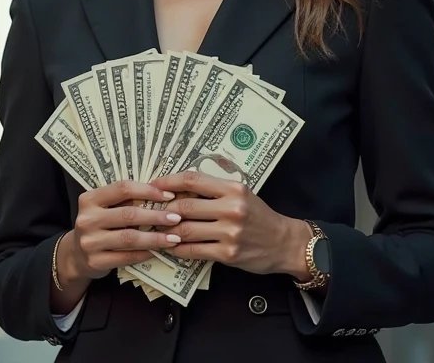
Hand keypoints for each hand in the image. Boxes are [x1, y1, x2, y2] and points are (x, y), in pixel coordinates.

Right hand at [59, 180, 183, 282]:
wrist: (76, 255)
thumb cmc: (99, 224)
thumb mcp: (105, 207)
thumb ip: (125, 199)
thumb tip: (163, 192)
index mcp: (89, 199)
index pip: (122, 188)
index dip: (148, 190)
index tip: (169, 195)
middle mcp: (86, 219)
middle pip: (128, 214)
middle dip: (156, 216)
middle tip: (176, 218)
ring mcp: (89, 242)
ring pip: (129, 238)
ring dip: (155, 237)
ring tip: (174, 237)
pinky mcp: (95, 261)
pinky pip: (126, 257)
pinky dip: (145, 253)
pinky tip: (158, 251)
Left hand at [150, 170, 312, 278]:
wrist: (284, 243)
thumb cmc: (259, 216)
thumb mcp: (241, 194)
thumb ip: (214, 190)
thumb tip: (177, 189)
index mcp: (234, 188)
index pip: (193, 179)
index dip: (168, 181)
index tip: (153, 185)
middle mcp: (232, 208)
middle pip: (184, 206)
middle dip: (163, 210)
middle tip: (150, 211)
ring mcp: (230, 233)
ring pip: (185, 230)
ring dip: (165, 231)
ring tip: (155, 230)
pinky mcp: (227, 253)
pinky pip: (193, 250)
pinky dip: (177, 248)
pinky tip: (170, 246)